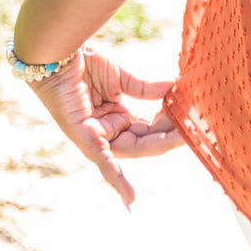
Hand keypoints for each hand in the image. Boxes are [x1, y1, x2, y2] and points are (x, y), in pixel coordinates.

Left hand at [27, 45, 184, 207]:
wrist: (57, 52)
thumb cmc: (84, 62)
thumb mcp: (121, 77)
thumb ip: (146, 89)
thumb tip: (174, 87)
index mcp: (115, 118)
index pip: (148, 129)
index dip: (168, 124)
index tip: (190, 114)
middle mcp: (106, 132)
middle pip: (143, 141)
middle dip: (168, 137)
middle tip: (193, 128)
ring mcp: (95, 138)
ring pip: (132, 148)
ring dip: (157, 144)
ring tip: (182, 137)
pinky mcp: (84, 137)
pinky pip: (103, 161)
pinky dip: (116, 180)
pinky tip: (130, 199)